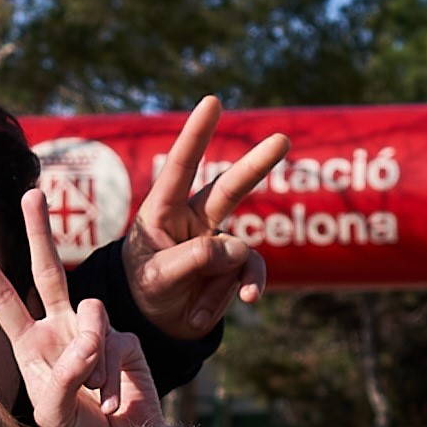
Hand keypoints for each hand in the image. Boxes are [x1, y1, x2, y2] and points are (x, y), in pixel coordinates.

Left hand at [0, 200, 161, 426]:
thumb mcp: (53, 413)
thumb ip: (63, 375)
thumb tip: (87, 340)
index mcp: (31, 344)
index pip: (3, 298)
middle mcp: (60, 329)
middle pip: (47, 270)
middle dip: (39, 232)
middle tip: (33, 194)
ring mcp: (94, 332)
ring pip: (89, 310)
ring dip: (88, 355)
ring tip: (91, 393)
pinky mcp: (125, 340)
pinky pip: (114, 339)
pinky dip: (109, 373)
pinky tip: (110, 400)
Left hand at [118, 94, 290, 339]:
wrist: (155, 324)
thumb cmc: (144, 289)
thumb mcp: (157, 276)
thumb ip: (194, 258)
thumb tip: (238, 249)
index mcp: (164, 210)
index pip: (181, 167)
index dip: (196, 134)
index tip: (212, 102)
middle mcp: (195, 219)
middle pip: (230, 187)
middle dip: (257, 164)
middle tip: (282, 139)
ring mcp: (218, 243)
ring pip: (238, 253)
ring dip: (219, 285)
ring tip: (194, 310)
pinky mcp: (235, 267)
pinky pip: (249, 274)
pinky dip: (243, 290)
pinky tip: (241, 304)